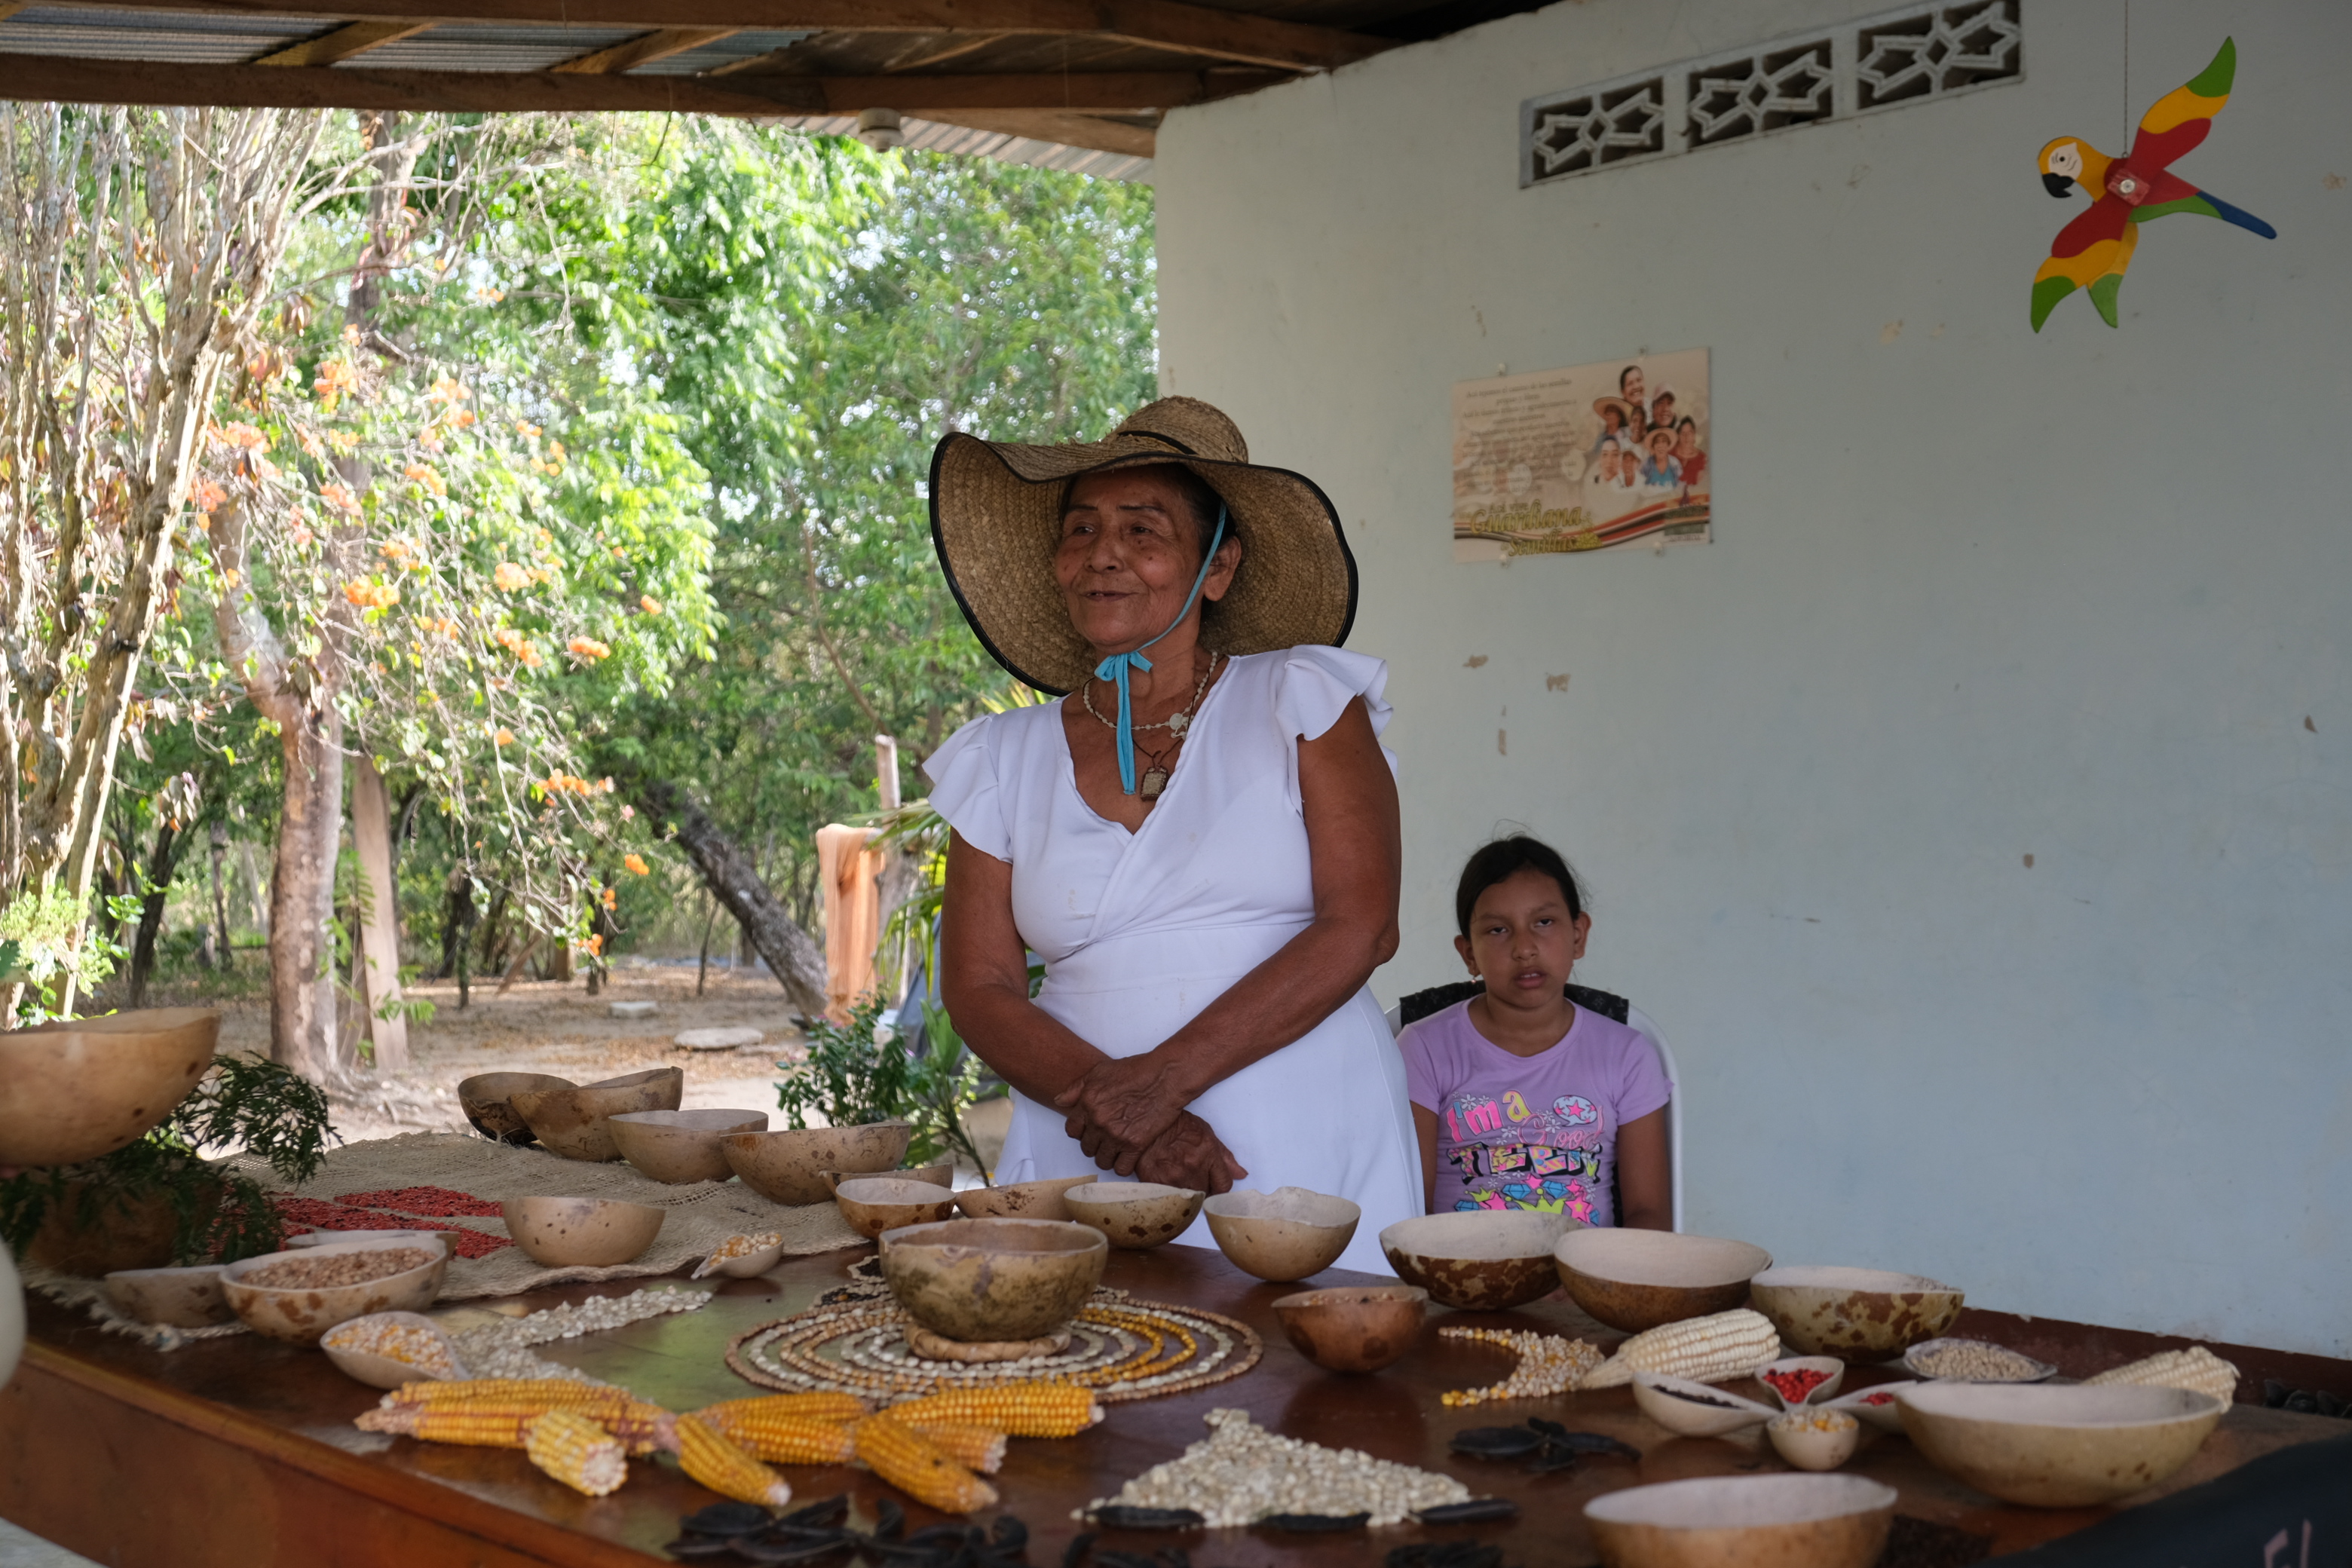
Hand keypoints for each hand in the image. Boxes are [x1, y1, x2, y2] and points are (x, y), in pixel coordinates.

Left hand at [1052, 1052, 1187, 1175]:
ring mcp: (1116, 1135)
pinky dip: (1124, 1166)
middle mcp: (1098, 1121)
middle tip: (1106, 1138)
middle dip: (1095, 1144)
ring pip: (1102, 1160)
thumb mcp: (1100, 1071)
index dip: (1081, 1131)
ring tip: (1117, 1150)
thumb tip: (1060, 1101)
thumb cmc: (1136, 1070)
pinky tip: (1129, 1157)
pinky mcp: (1135, 1145)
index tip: (1090, 1130)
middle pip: (1086, 1147)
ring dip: (1108, 1157)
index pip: (1072, 1130)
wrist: (1165, 1077)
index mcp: (1087, 1103)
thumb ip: (1076, 1088)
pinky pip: (1121, 1168)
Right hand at [1134, 1112, 1247, 1193]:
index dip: (1220, 1188)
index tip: (1214, 1187)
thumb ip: (1223, 1156)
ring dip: (1186, 1192)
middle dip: (1202, 1189)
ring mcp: (1174, 1176)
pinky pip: (1169, 1198)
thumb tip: (1240, 1174)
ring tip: (1178, 1179)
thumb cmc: (1175, 1124)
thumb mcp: (1204, 1132)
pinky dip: (1169, 1193)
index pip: (1224, 1185)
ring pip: (1188, 1199)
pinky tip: (1166, 1181)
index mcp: (1208, 1153)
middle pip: (1206, 1194)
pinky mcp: (1156, 1182)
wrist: (1144, 1120)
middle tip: (1193, 1179)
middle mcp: (1193, 1167)